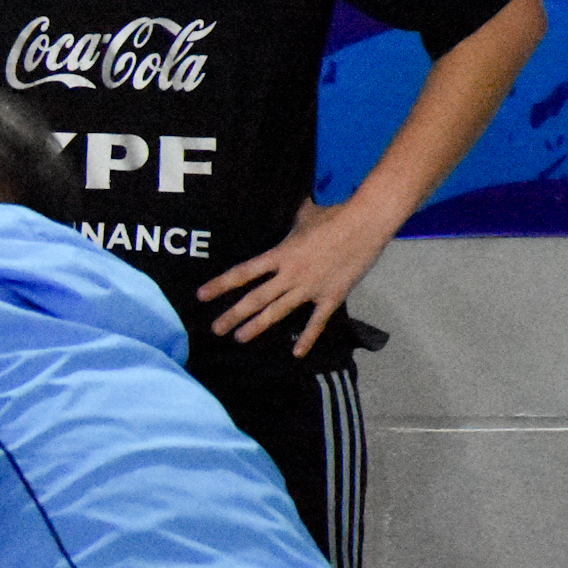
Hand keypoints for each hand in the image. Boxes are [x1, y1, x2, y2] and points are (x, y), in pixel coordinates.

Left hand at [196, 197, 392, 357]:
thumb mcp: (304, 216)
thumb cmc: (335, 215)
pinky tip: (297, 354)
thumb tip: (292, 213)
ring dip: (257, 326)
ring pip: (278, 311)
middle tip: (215, 329)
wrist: (366, 224)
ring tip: (239, 338)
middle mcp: (290, 274)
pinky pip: (316, 322)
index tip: (201, 295)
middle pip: (255, 298)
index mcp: (280, 254)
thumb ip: (292, 222)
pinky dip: (307, 339)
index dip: (220, 285)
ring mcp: (310, 288)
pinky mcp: (331, 296)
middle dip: (233, 315)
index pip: (243, 272)